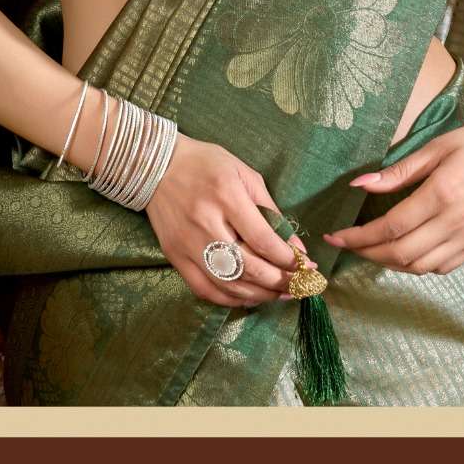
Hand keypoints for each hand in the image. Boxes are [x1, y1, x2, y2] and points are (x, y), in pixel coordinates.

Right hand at [144, 133, 313, 305]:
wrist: (156, 166)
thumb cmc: (206, 164)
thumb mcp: (244, 173)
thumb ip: (271, 210)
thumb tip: (294, 247)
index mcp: (226, 196)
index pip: (263, 240)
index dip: (289, 260)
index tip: (308, 267)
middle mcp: (205, 224)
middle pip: (248, 267)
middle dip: (280, 282)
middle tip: (301, 285)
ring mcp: (187, 244)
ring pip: (228, 285)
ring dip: (260, 295)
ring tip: (281, 294)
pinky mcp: (174, 257)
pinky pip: (206, 290)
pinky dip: (231, 299)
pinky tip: (250, 297)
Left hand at [322, 113, 463, 275]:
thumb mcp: (440, 145)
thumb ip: (399, 170)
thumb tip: (360, 185)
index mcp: (443, 194)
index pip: (389, 228)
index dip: (357, 237)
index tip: (334, 237)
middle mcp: (457, 223)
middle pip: (400, 254)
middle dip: (366, 253)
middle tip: (346, 244)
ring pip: (420, 267)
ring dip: (389, 263)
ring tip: (370, 248)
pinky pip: (442, 267)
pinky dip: (417, 265)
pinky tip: (405, 250)